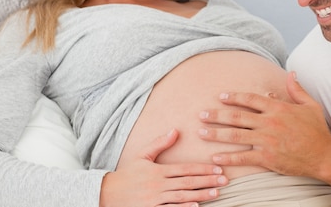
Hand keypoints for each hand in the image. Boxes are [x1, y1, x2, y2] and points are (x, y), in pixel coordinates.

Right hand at [100, 129, 227, 206]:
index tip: (218, 169)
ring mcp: (155, 199)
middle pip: (188, 182)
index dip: (203, 169)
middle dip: (208, 181)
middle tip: (225, 181)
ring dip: (201, 195)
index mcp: (158, 170)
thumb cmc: (127, 174)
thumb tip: (176, 130)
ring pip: (182, 197)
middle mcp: (158, 185)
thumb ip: (160, 143)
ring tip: (216, 194)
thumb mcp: (142, 156)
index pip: (186, 169)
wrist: (106, 193)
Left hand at [198, 72, 330, 177]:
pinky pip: (244, 157)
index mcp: (278, 108)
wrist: (324, 155)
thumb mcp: (310, 105)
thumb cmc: (318, 130)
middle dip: (216, 115)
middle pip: (237, 117)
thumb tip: (291, 74)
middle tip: (201, 114)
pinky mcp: (267, 158)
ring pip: (236, 136)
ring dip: (216, 134)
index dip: (234, 97)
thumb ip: (297, 90)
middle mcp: (269, 122)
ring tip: (201, 133)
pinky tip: (215, 158)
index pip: (250, 99)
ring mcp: (267, 141)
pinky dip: (228, 158)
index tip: (221, 96)